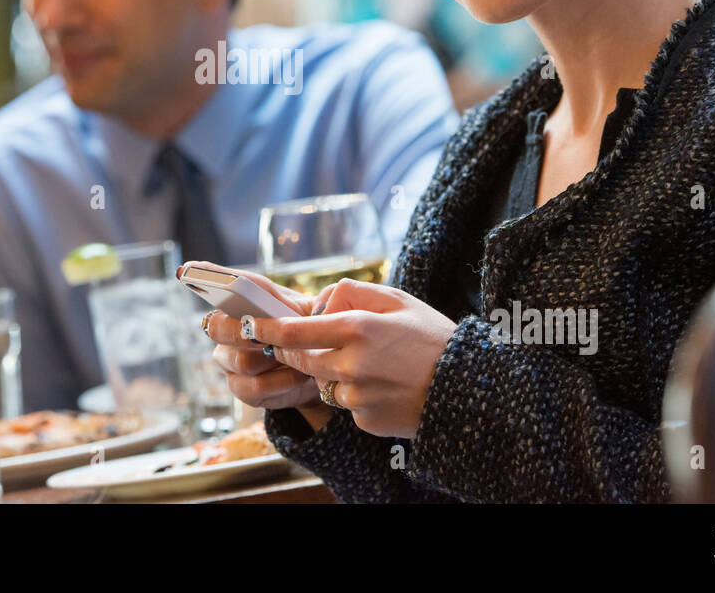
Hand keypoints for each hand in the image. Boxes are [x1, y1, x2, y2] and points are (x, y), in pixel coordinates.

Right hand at [197, 263, 332, 424]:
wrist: (323, 367)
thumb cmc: (311, 329)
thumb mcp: (314, 309)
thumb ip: (307, 298)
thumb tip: (313, 290)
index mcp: (240, 300)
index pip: (217, 283)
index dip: (204, 277)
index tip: (187, 270)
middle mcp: (226, 328)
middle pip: (217, 327)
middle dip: (245, 331)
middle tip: (271, 334)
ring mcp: (230, 359)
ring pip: (241, 361)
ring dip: (274, 360)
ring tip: (299, 358)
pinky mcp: (241, 388)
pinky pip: (253, 387)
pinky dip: (281, 383)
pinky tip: (297, 377)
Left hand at [242, 278, 456, 439]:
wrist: (468, 389)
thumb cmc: (433, 337)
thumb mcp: (398, 299)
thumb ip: (352, 293)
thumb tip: (319, 303)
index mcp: (359, 329)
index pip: (294, 331)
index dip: (265, 329)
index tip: (246, 325)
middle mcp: (352, 365)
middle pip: (301, 360)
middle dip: (290, 351)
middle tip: (292, 342)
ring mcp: (357, 397)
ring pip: (324, 382)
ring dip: (333, 371)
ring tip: (374, 364)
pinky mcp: (365, 421)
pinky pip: (347, 404)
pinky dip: (356, 393)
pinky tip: (385, 386)